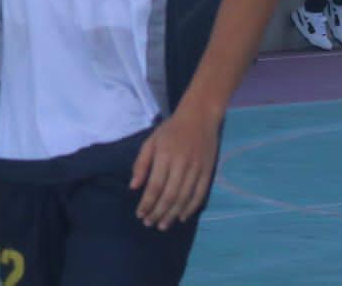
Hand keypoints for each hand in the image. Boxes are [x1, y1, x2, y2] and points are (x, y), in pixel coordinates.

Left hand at [130, 107, 219, 229]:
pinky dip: (191, 208)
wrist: (199, 117)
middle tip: (150, 224)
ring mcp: (196, 169)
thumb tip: (133, 187)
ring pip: (184, 198)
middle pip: (169, 195)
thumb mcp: (151, 141)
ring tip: (163, 225)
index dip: (147, 203)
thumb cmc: (171, 129)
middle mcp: (181, 164)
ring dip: (172, 214)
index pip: (154, 186)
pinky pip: (200, 195)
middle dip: (158, 212)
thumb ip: (141, 164)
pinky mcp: (208, 172)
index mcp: (164, 155)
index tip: (140, 214)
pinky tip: (181, 217)